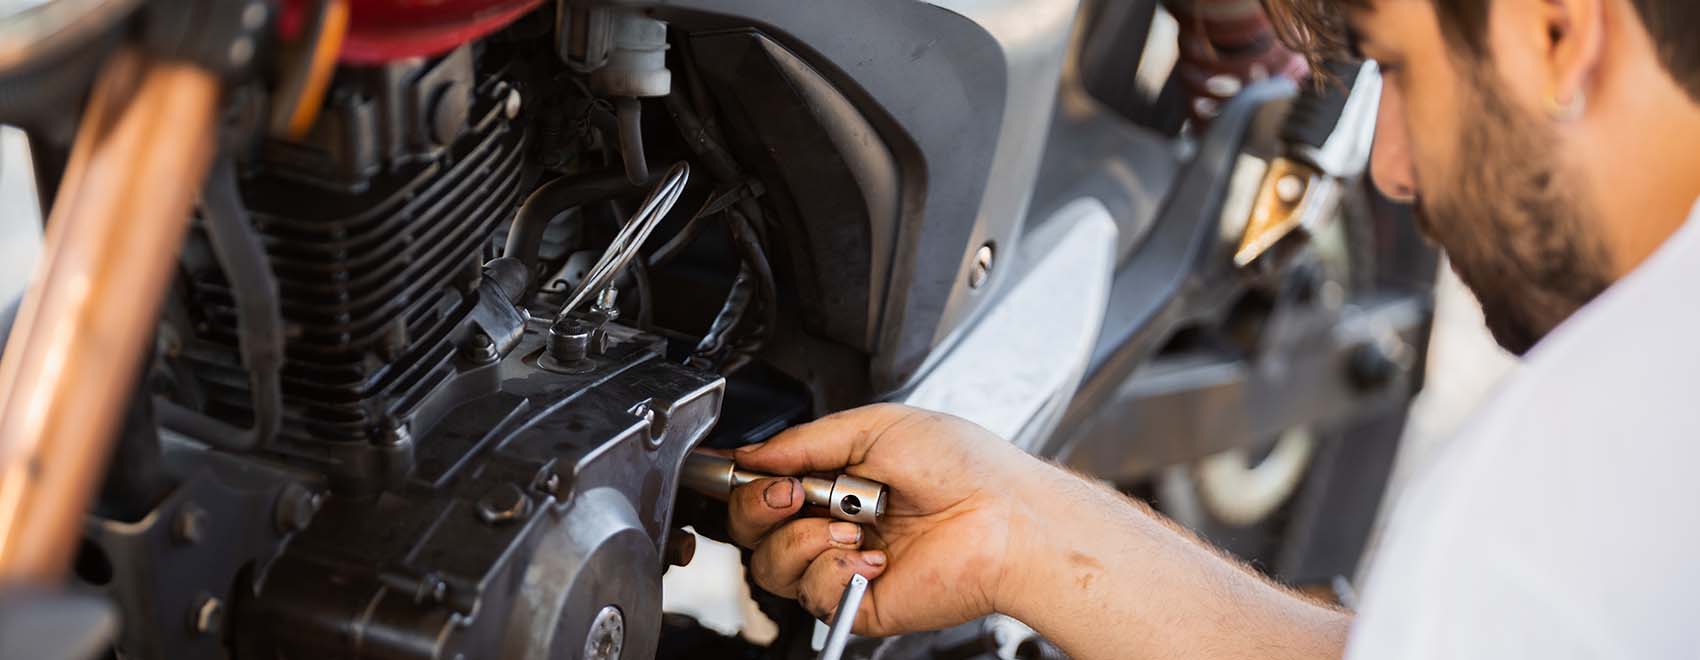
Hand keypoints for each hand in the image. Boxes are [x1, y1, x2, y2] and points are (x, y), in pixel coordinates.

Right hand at [726, 403, 1052, 635]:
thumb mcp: (877, 426)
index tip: (740, 469)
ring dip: (803, 539)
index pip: (765, 484)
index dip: (746, 480)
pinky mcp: (858, 601)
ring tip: (852, 525)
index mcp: (837, 478)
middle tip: (793, 493)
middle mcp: (835, 521)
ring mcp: (845, 563)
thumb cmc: (965, 466)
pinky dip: (835, 569)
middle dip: (760, 506)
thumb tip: (752, 454)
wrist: (1005, 516)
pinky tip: (874, 557)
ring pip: (771, 565)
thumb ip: (805, 441)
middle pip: (753, 529)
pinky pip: (811, 592)